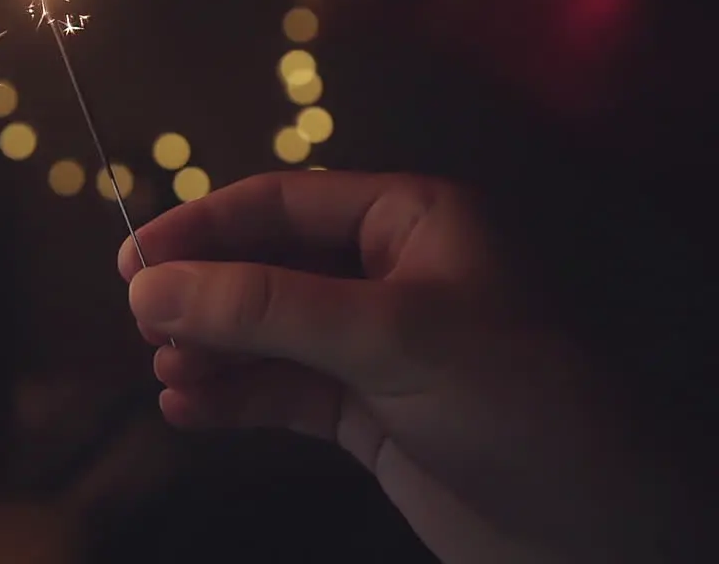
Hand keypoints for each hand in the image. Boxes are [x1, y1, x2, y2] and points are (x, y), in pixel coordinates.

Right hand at [121, 172, 690, 562]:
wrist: (601, 533)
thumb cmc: (518, 401)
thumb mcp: (387, 335)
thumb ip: (263, 307)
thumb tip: (149, 285)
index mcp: (414, 221)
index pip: (282, 203)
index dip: (202, 227)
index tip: (132, 259)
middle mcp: (392, 275)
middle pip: (267, 268)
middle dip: (204, 296)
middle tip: (140, 321)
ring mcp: (379, 349)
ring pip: (268, 336)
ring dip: (212, 352)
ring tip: (167, 374)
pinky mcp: (371, 415)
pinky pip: (284, 393)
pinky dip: (235, 399)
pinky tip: (191, 409)